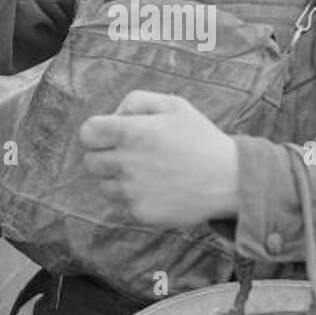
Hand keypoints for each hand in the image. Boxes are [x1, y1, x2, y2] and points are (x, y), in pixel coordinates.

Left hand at [78, 91, 239, 228]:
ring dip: (118, 180)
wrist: (229, 179)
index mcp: (130, 132)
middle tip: (132, 156)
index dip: (97, 133)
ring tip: (148, 174)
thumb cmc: (200, 138)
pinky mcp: (140, 213)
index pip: (87, 133)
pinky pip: (123, 205)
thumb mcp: (173, 104)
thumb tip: (113, 116)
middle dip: (105, 156)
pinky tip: (158, 190)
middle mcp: (125, 162)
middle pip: (90, 162)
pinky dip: (135, 199)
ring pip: (104, 186)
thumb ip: (136, 101)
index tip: (111, 136)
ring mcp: (131, 191)